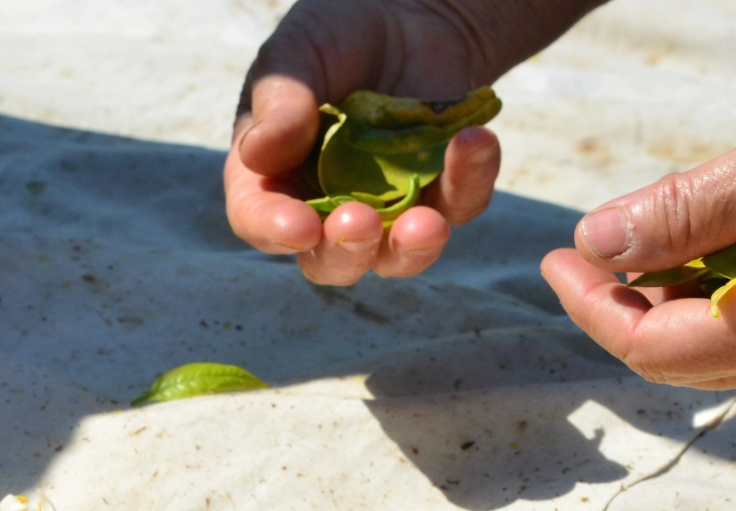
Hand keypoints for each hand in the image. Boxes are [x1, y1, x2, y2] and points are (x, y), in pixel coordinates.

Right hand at [226, 0, 558, 283]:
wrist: (413, 13)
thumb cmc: (338, 35)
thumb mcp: (298, 53)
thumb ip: (277, 100)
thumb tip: (260, 154)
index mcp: (273, 176)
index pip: (260, 218)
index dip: (274, 229)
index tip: (300, 227)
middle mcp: (326, 207)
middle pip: (329, 260)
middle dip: (346, 251)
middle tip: (362, 222)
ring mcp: (388, 208)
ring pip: (397, 255)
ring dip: (413, 248)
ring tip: (429, 224)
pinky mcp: (443, 191)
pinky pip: (460, 205)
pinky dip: (471, 182)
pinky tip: (475, 143)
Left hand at [540, 29, 735, 387]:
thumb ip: (682, 211)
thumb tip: (597, 243)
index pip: (654, 345)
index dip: (593, 304)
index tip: (556, 259)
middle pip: (674, 355)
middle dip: (621, 302)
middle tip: (583, 247)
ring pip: (709, 343)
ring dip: (667, 292)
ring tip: (649, 228)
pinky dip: (712, 288)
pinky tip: (706, 238)